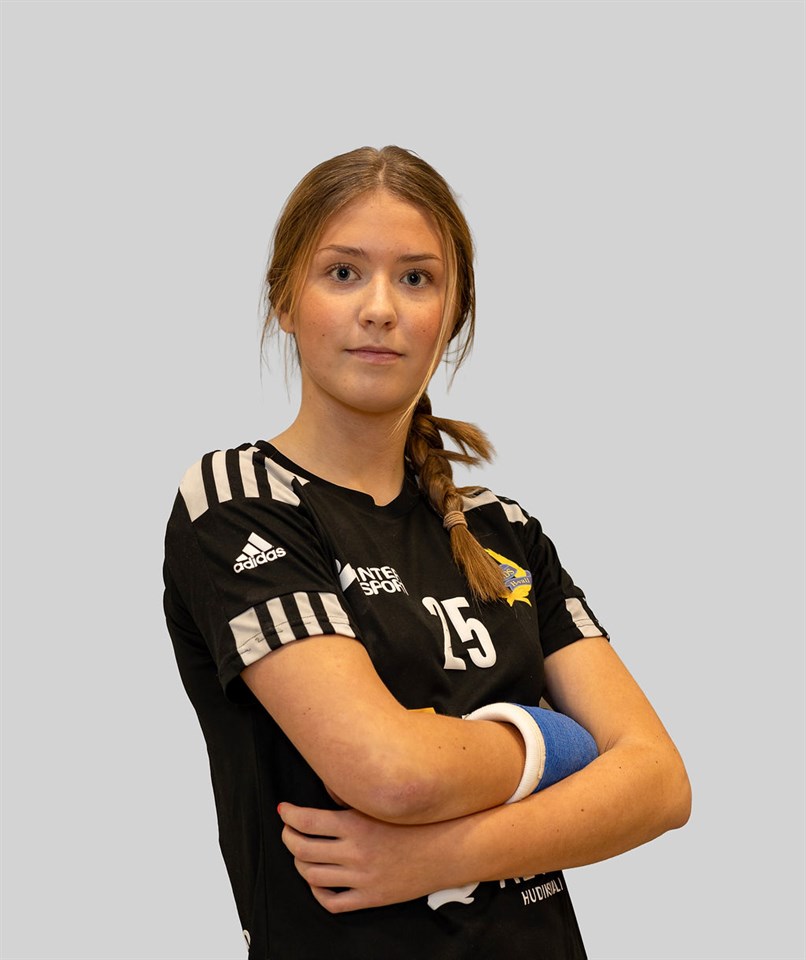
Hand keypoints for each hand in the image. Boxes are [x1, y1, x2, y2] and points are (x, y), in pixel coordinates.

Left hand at [277, 802, 455, 912]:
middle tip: (288, 829)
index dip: (289, 815)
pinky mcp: (370, 898)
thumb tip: (323, 790)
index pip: (307, 820)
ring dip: (299, 862)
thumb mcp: (382, 802)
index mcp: (357, 824)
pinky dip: (316, 891)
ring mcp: (361, 878)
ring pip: (311, 875)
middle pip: (302, 848)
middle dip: (288, 837)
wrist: (447, 849)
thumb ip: (352, 799)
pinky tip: (317, 880)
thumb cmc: (417, 821)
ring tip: (300, 852)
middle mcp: (355, 852)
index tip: (283, 810)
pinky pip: (331, 902)